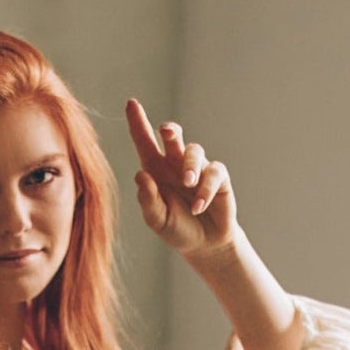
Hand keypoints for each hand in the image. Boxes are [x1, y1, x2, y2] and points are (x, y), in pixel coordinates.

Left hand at [125, 98, 239, 259]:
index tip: (131, 103)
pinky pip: (213, 173)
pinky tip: (198, 206)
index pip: (145, 142)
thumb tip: (140, 176)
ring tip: (187, 184)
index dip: (138, 123)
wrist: (204, 245)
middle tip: (166, 131)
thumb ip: (147, 200)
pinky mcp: (218, 177)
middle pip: (173, 136)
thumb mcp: (157, 220)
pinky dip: (205, 188)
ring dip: (190, 166)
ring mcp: (198, 168)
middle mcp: (176, 164)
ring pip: (194, 151)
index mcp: (155, 170)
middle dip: (170, 130)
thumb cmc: (176, 229)